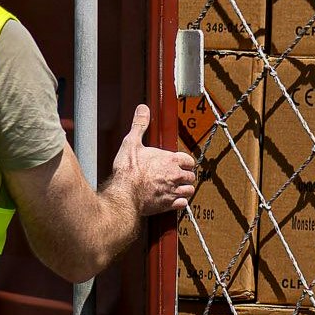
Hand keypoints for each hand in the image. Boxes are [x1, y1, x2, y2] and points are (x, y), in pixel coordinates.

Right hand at [106, 104, 198, 223]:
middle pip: (190, 175)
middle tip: (178, 175)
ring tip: (178, 187)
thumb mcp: (131, 142)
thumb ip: (140, 125)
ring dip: (185, 188)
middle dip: (186, 175)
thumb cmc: (127, 170)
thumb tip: (143, 109)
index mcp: (170, 160)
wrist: (123, 193)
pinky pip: (182, 204)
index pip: (188, 160)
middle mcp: (175, 175)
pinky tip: (173, 200)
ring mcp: (172, 191)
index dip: (185, 162)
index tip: (180, 163)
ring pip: (189, 190)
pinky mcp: (167, 205)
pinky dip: (180, 202)